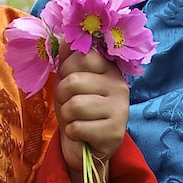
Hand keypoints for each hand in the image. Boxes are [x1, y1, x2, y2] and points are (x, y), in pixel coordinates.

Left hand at [53, 46, 128, 182]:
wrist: (86, 147)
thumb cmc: (78, 111)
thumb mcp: (69, 81)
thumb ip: (68, 59)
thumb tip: (64, 35)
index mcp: (109, 68)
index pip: (82, 57)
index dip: (66, 71)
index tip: (71, 84)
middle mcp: (119, 85)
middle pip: (73, 82)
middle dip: (62, 98)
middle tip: (70, 107)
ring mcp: (120, 109)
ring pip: (74, 105)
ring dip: (66, 117)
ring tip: (76, 121)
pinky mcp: (115, 132)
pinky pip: (77, 127)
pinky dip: (72, 133)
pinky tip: (82, 134)